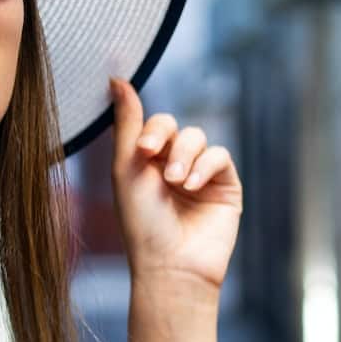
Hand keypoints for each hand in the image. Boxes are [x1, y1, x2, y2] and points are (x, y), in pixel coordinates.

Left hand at [107, 76, 241, 295]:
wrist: (171, 264)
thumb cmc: (141, 222)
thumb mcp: (126, 167)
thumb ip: (126, 122)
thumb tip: (115, 77)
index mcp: (145, 164)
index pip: (153, 124)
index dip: (150, 129)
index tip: (142, 148)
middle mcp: (172, 166)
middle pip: (176, 127)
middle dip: (166, 139)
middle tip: (153, 160)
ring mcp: (200, 176)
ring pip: (198, 138)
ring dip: (185, 155)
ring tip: (176, 182)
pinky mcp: (225, 186)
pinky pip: (220, 156)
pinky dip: (205, 166)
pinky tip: (192, 186)